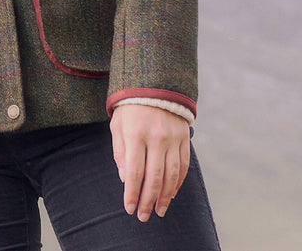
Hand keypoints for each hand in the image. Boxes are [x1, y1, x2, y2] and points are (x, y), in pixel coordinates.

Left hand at [109, 104, 190, 221]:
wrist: (155, 85)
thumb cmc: (130, 108)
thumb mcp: (117, 126)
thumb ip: (120, 152)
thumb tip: (126, 180)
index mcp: (136, 134)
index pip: (134, 172)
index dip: (132, 194)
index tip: (129, 209)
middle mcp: (156, 137)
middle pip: (154, 177)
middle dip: (148, 200)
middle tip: (143, 216)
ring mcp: (173, 138)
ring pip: (171, 175)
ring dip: (165, 196)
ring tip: (159, 210)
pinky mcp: (184, 138)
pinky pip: (183, 165)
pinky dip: (178, 182)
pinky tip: (171, 194)